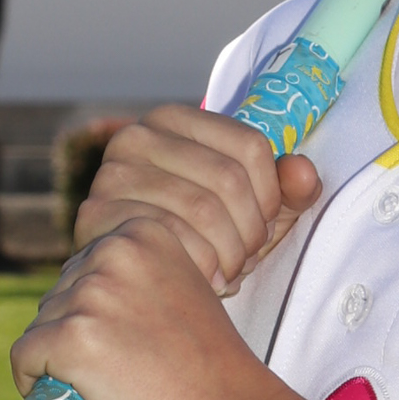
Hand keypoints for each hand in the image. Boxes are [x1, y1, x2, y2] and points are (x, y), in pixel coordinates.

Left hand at [11, 215, 270, 399]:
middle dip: (78, 335)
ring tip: (114, 384)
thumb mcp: (182, 292)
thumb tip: (80, 290)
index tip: (134, 342)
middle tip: (126, 369)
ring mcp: (91, 295)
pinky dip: (38, 383)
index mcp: (143, 232)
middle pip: (58, 296)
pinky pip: (25, 358)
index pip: (84, 269)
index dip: (99, 314)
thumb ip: (135, 278)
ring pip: (41, 327)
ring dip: (62, 361)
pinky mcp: (70, 338)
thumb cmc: (209, 368)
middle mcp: (114, 252)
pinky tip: (79, 396)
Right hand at [76, 106, 320, 292]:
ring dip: (230, 253)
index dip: (272, 194)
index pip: (250, 146)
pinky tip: (204, 279)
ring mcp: (111, 173)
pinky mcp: (96, 214)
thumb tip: (302, 172)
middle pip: (228, 178)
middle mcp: (136, 136)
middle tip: (248, 257)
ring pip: (203, 209)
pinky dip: (200, 266)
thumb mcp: (254, 208)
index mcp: (175, 120)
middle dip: (251, 230)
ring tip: (230, 271)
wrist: (136, 275)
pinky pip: (170, 238)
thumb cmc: (202, 236)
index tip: (267, 224)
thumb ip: (289, 188)